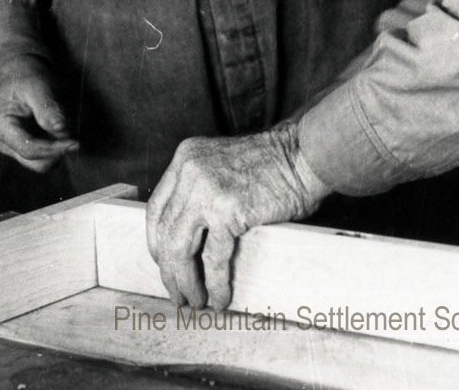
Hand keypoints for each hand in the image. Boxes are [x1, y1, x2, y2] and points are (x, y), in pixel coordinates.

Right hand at [0, 54, 77, 172]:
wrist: (17, 72)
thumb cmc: (26, 77)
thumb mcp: (38, 86)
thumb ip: (47, 108)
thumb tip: (60, 128)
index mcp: (0, 127)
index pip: (30, 150)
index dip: (55, 149)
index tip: (76, 143)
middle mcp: (3, 142)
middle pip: (38, 163)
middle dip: (58, 148)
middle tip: (71, 126)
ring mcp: (13, 147)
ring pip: (44, 161)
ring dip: (59, 145)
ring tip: (63, 118)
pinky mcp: (24, 146)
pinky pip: (46, 153)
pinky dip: (57, 142)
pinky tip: (59, 122)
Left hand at [146, 124, 326, 309]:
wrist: (303, 156)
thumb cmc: (271, 165)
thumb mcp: (221, 165)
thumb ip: (200, 188)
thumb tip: (189, 237)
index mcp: (186, 158)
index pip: (156, 208)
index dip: (156, 242)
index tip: (163, 264)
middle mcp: (190, 172)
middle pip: (165, 232)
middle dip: (169, 270)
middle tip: (177, 293)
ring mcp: (206, 190)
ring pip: (182, 249)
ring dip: (186, 282)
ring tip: (195, 302)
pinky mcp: (227, 211)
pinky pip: (214, 258)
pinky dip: (215, 283)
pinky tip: (220, 298)